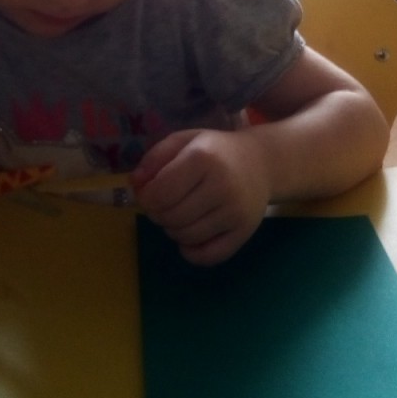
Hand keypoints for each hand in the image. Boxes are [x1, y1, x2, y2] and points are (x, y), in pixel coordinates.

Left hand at [132, 128, 270, 265]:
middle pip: (171, 217)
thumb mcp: (184, 141)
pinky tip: (190, 237)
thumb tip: (134, 185)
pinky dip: (191, 252)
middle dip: (158, 214)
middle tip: (164, 205)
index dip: (146, 198)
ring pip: (186, 237)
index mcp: (203, 158)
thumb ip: (155, 158)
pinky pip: (208, 256)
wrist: (261, 162)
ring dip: (173, 230)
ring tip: (179, 215)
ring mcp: (235, 212)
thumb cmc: (216, 150)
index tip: (149, 194)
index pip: (160, 193)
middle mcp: (221, 185)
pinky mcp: (244, 232)